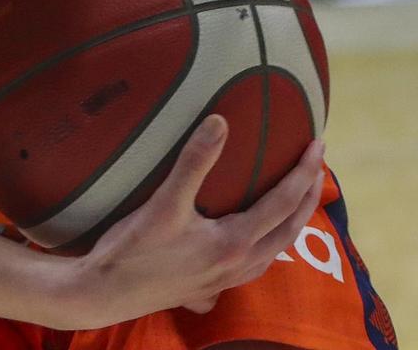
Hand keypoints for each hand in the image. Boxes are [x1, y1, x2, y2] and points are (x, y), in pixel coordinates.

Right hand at [58, 117, 325, 329]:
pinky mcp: (205, 291)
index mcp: (233, 243)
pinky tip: (253, 244)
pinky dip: (264, 249)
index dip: (304, 172)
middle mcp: (235, 266)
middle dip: (308, 197)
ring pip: (273, 252)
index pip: (283, 202)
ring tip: (296, 201)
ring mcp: (221, 283)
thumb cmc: (131, 250)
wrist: (98, 296)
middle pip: (288, 230)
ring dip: (291, 225)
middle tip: (318, 168)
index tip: (319, 145)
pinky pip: (251, 269)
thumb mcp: (163, 203)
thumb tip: (220, 120)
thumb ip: (195, 162)